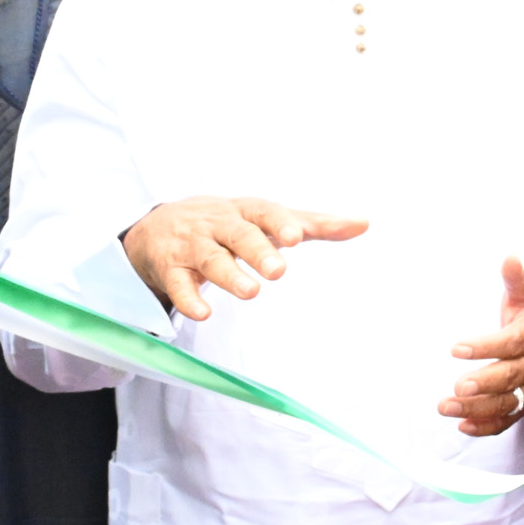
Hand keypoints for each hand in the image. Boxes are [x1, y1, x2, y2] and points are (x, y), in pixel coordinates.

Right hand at [122, 197, 367, 321]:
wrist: (159, 225)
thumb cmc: (230, 223)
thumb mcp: (269, 219)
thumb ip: (316, 224)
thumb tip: (364, 223)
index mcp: (246, 211)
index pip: (264, 212)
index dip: (280, 223)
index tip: (298, 236)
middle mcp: (218, 225)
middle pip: (238, 235)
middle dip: (258, 250)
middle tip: (279, 271)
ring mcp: (192, 246)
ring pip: (210, 259)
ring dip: (229, 275)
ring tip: (251, 292)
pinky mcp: (171, 269)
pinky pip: (178, 284)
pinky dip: (188, 299)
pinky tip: (202, 313)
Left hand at [441, 258, 523, 434]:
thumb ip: (517, 280)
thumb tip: (509, 258)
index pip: (510, 343)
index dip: (484, 347)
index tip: (456, 348)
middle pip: (510, 377)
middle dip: (483, 384)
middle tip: (457, 388)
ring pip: (507, 402)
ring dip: (477, 409)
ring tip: (447, 407)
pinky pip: (509, 419)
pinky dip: (487, 426)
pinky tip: (463, 426)